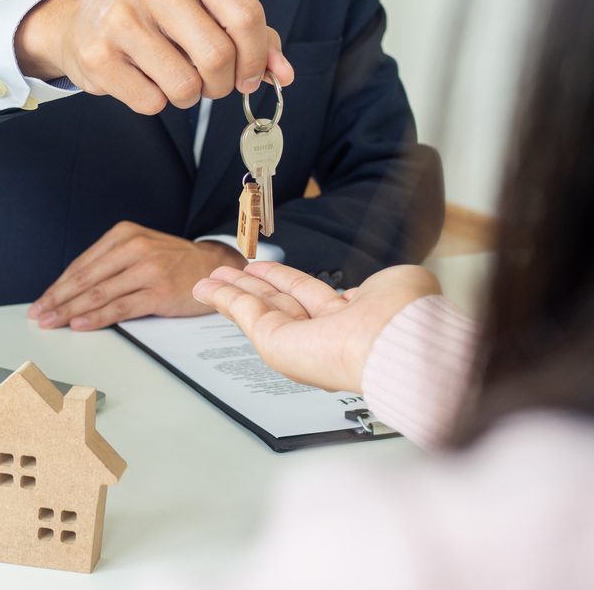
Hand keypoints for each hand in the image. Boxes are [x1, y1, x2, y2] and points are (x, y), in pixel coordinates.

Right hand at [14, 0, 293, 113]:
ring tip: (174, 79)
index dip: (256, 56)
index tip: (249, 75)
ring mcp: (121, 19)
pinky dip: (156, 102)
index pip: (246, 14)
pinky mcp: (99, 57)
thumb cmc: (155, 17)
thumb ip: (250, 36)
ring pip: (186, 86)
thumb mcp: (203, 8)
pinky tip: (143, 80)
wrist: (81, 23)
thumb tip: (283, 73)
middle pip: (219, 55)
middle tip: (211, 83)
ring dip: (189, 97)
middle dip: (222, 84)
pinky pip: (152, 102)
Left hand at [27, 221, 246, 330]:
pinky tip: (80, 324)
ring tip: (53, 322)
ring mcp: (148, 269)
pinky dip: (97, 317)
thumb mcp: (140, 250)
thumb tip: (72, 290)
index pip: (82, 264)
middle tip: (39, 315)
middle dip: (58, 299)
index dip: (58, 285)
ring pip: (99, 293)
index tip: (41, 301)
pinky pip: (121, 307)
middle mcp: (134, 248)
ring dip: (70, 311)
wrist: (215, 267)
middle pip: (86, 278)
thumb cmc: (173, 263)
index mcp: (124, 234)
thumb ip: (110, 264)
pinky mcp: (159, 291)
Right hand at [192, 263, 441, 392]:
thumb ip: (376, 284)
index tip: (263, 269)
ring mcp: (296, 341)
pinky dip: (222, 299)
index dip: (284, 280)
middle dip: (250, 285)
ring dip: (229, 292)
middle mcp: (321, 334)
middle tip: (228, 274)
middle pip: (275, 302)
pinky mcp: (275, 344)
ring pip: (255, 308)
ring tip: (209, 280)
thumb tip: (360, 292)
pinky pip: (244, 314)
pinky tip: (207, 288)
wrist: (400, 344)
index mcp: (350, 320)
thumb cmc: (407, 319)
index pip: (309, 296)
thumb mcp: (396, 284)